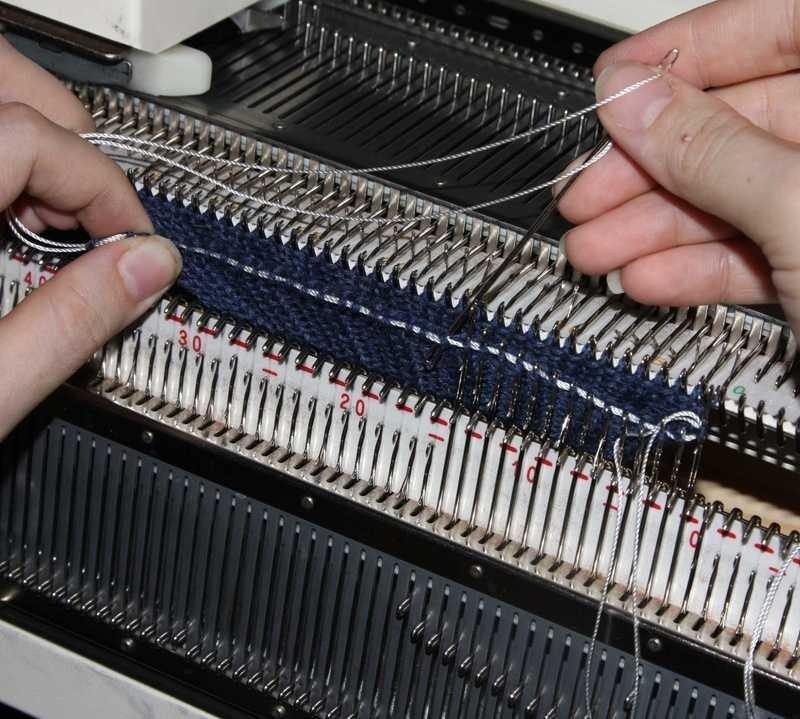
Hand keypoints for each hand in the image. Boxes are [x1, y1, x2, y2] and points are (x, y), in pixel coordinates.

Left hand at [0, 38, 180, 438]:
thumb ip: (73, 319)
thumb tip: (145, 267)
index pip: (26, 139)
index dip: (101, 184)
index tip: (132, 238)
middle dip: (63, 135)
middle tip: (95, 206)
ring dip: (29, 149)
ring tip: (52, 218)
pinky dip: (0, 175)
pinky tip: (7, 226)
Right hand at [558, 0, 799, 336]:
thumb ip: (713, 152)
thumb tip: (633, 103)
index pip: (784, 23)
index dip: (691, 46)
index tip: (614, 81)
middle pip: (741, 124)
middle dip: (649, 164)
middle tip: (586, 186)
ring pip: (736, 197)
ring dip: (653, 226)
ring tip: (593, 246)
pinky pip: (753, 254)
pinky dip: (694, 269)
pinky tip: (645, 278)